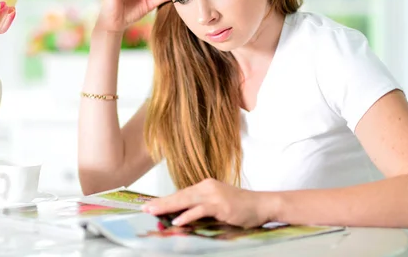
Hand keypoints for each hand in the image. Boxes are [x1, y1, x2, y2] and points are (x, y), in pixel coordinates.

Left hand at [142, 178, 273, 227]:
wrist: (262, 205)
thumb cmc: (241, 207)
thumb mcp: (217, 205)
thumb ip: (201, 209)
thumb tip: (183, 218)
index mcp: (205, 186)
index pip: (181, 194)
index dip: (165, 200)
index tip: (150, 205)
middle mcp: (207, 187)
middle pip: (179, 195)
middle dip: (161, 202)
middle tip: (145, 208)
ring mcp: (213, 194)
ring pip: (186, 200)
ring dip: (168, 207)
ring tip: (153, 212)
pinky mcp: (220, 204)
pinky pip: (200, 210)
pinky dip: (187, 216)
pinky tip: (177, 221)